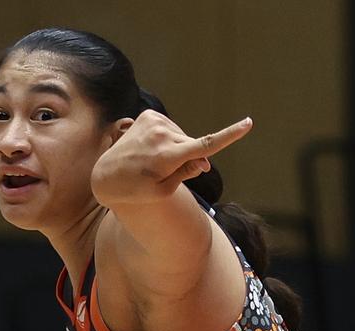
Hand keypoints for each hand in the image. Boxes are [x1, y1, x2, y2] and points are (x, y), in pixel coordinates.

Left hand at [91, 110, 252, 205]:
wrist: (106, 175)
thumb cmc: (136, 191)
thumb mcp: (163, 192)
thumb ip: (187, 174)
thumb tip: (204, 160)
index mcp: (167, 157)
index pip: (205, 146)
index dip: (229, 136)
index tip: (248, 124)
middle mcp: (161, 135)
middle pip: (193, 146)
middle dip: (192, 159)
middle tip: (168, 175)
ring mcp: (154, 122)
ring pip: (182, 138)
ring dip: (177, 150)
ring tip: (154, 163)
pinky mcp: (149, 115)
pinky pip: (171, 129)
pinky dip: (168, 140)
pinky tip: (151, 150)